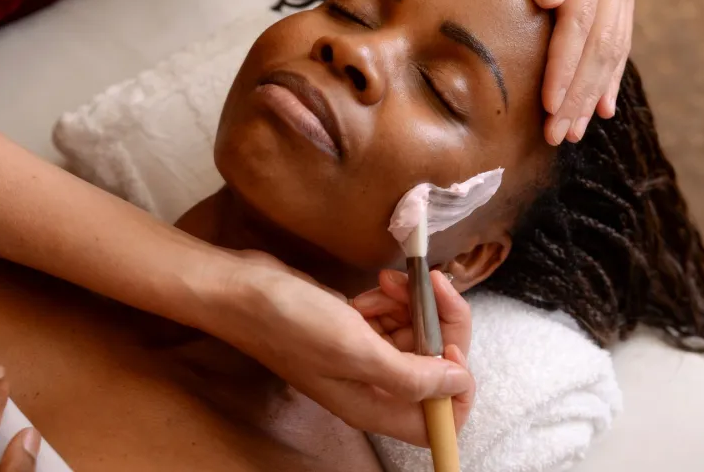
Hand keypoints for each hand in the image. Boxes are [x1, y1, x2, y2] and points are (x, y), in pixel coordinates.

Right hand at [219, 251, 473, 446]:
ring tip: (388, 284)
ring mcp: (362, 357)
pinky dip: (390, 300)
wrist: (245, 291)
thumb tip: (458, 386)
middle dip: (437, 325)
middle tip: (431, 284)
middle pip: (432, 367)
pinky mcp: (354, 331)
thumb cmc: (293, 324)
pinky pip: (391, 319)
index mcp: (374, 405)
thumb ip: (412, 375)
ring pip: (414, 336)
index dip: (455, 386)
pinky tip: (373, 287)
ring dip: (411, 305)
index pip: (439, 420)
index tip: (449, 344)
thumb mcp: (356, 350)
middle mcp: (372, 387)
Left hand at [488, 0, 634, 144]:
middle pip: (598, 44)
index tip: (549, 104)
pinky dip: (608, 78)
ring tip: (570, 132)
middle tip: (556, 135)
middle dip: (577, 94)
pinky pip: (617, 42)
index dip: (565, 67)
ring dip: (590, 95)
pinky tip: (599, 109)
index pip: (579, 21)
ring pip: (610, 49)